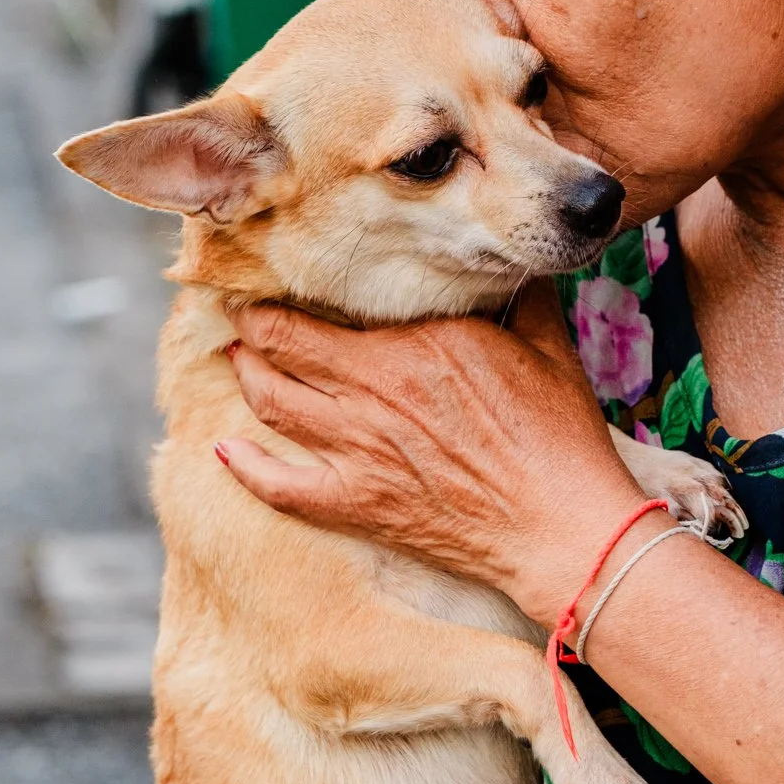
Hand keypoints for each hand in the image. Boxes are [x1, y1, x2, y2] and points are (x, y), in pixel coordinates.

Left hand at [215, 282, 643, 624]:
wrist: (558, 524)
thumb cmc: (558, 436)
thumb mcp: (546, 345)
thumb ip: (520, 295)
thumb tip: (514, 259)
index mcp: (414, 345)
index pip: (330, 304)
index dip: (295, 287)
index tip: (285, 272)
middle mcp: (372, 390)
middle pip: (281, 343)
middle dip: (253, 321)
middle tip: (243, 308)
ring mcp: (357, 450)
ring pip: (270, 401)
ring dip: (246, 374)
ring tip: (238, 357)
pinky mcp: (356, 503)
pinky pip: (278, 485)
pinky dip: (244, 465)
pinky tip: (225, 448)